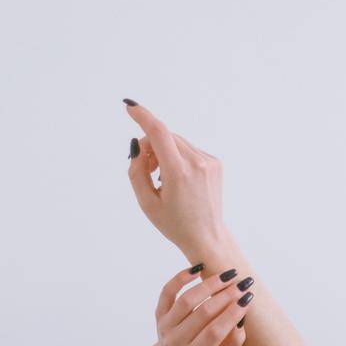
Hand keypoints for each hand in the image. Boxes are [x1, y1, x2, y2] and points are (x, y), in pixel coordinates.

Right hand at [124, 100, 226, 255]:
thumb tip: (137, 146)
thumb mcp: (147, 203)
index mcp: (178, 174)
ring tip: (162, 178)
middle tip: (146, 170)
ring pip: (177, 142)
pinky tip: (179, 180)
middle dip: (151, 146)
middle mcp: (196, 163)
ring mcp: (208, 162)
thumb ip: (136, 171)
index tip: (130, 107)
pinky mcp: (215, 163)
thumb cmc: (174, 224)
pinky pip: (189, 150)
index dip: (142, 116)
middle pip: (166, 137)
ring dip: (164, 152)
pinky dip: (179, 158)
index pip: (158, 132)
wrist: (206, 238)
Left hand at [152, 264, 253, 345]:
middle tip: (242, 284)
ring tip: (228, 276)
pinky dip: (182, 277)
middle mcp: (176, 342)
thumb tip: (240, 319)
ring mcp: (165, 327)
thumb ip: (233, 345)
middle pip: (203, 313)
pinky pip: (168, 291)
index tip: (247, 299)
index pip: (215, 332)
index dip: (232, 314)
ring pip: (187, 300)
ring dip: (209, 284)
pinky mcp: (160, 313)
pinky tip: (199, 268)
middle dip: (226, 296)